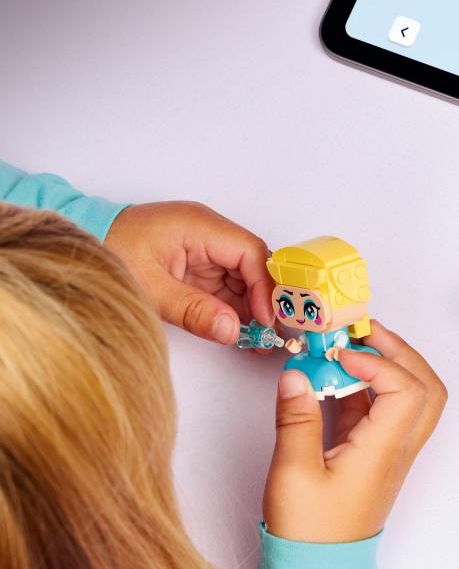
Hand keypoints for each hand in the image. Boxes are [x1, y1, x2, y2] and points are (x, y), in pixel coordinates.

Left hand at [104, 202, 273, 343]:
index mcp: (200, 226)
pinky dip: (235, 309)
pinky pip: (226, 286)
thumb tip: (232, 330)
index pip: (250, 252)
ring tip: (258, 342)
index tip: (265, 319)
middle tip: (270, 336)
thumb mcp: (150, 288)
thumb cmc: (108, 253)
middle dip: (263, 301)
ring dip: (252, 308)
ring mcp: (204, 249)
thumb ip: (194, 310)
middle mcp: (208, 233)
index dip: (264, 287)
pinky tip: (241, 333)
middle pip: (253, 265)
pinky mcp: (197, 265)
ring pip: (243, 278)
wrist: (79, 245)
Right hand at [264, 321, 446, 542]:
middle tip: (365, 332)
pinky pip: (385, 410)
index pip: (406, 388)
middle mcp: (397, 448)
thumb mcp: (293, 473)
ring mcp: (390, 450)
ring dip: (389, 365)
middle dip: (398, 351)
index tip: (339, 355)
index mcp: (384, 451)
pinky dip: (368, 386)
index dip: (377, 362)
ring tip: (354, 348)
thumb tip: (296, 375)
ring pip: (412, 396)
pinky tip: (338, 379)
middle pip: (424, 386)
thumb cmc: (310, 534)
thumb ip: (297, 418)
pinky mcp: (376, 454)